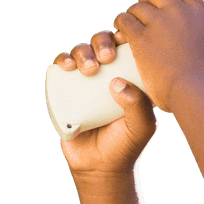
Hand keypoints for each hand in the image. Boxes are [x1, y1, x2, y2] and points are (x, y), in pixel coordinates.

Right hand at [53, 29, 157, 179]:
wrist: (99, 166)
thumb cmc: (125, 144)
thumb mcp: (141, 126)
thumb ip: (138, 105)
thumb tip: (117, 82)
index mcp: (130, 76)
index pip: (127, 47)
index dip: (123, 36)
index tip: (122, 43)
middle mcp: (108, 74)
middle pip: (101, 43)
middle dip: (101, 42)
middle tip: (106, 57)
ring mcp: (85, 81)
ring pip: (81, 51)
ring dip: (82, 51)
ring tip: (86, 68)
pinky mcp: (66, 90)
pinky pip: (62, 68)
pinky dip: (62, 61)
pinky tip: (67, 66)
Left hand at [113, 0, 203, 111]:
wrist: (196, 91)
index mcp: (200, 15)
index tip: (167, 6)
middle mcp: (179, 13)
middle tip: (146, 11)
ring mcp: (159, 23)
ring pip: (138, 6)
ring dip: (134, 15)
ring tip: (133, 25)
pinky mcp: (141, 37)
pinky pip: (124, 20)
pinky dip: (122, 26)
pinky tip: (124, 35)